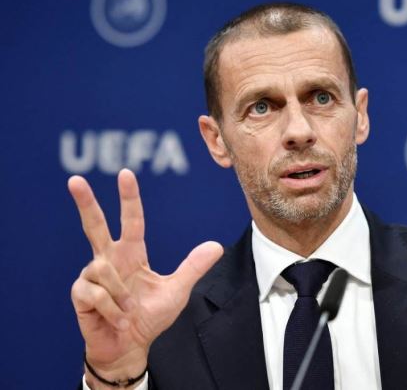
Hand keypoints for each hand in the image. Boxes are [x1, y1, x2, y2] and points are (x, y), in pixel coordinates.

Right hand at [69, 169, 222, 382]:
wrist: (129, 347)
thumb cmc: (150, 317)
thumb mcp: (177, 292)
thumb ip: (193, 268)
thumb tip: (216, 245)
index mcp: (132, 254)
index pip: (132, 221)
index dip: (129, 198)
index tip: (126, 174)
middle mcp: (109, 259)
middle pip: (94, 225)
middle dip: (85, 203)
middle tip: (75, 180)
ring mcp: (91, 275)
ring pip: (103, 270)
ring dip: (122, 296)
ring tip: (128, 311)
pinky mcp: (80, 293)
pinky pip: (97, 294)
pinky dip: (112, 310)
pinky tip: (116, 320)